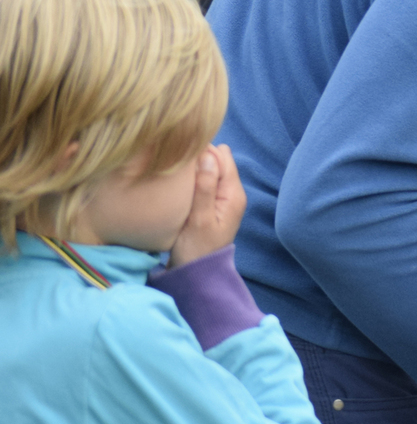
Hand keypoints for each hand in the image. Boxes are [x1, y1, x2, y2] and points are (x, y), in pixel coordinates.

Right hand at [168, 144, 245, 268]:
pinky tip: (179, 181)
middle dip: (199, 157)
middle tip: (176, 162)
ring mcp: (222, 197)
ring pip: (210, 169)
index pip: (223, 157)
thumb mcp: (199, 218)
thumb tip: (208, 155)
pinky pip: (205, 181)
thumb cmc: (196, 248)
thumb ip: (205, 187)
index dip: (203, 151)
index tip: (181, 153)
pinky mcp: (212, 203)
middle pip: (217, 160)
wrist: (195, 272)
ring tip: (175, 170)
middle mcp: (232, 192)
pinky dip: (193, 178)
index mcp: (233, 194)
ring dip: (195, 168)